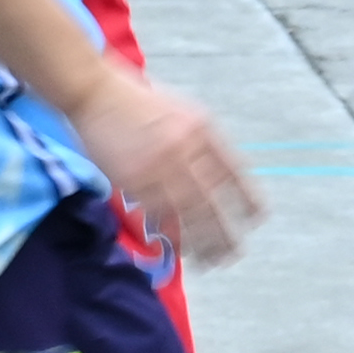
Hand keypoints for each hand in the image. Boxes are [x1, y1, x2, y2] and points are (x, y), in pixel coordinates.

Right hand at [72, 76, 263, 263]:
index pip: (234, 171)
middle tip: (235, 254)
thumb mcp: (181, 110)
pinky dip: (169, 233)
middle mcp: (186, 148)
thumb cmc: (137, 100)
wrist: (95, 91)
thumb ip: (201, 141)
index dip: (247, 197)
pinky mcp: (134, 179)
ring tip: (211, 261)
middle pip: (213, 199)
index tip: (258, 218)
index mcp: (203, 128)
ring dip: (200, 240)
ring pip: (187, 213)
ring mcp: (160, 165)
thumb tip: (218, 176)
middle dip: (226, 230)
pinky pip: (157, 213)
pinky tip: (178, 248)